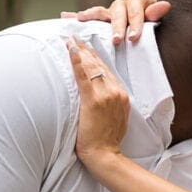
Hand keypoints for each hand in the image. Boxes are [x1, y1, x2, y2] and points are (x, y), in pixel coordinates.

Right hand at [61, 0, 170, 44]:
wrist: (148, 25)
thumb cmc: (153, 25)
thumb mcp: (157, 20)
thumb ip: (156, 14)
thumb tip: (165, 5)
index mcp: (137, 0)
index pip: (136, 11)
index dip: (135, 24)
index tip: (134, 38)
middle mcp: (122, 3)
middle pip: (117, 13)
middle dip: (116, 26)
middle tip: (116, 40)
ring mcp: (110, 11)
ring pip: (99, 12)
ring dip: (90, 16)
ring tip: (81, 19)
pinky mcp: (101, 19)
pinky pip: (88, 17)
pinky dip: (75, 16)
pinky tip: (64, 16)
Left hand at [67, 37, 129, 166]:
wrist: (105, 155)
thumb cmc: (106, 140)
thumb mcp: (115, 119)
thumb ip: (110, 104)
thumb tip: (100, 97)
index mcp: (122, 96)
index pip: (107, 71)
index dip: (95, 57)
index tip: (85, 47)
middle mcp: (116, 92)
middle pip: (99, 66)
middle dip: (86, 50)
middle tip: (74, 36)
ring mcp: (106, 95)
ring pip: (92, 68)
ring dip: (79, 51)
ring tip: (69, 39)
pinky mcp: (93, 101)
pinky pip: (83, 77)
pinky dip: (76, 61)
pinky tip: (70, 49)